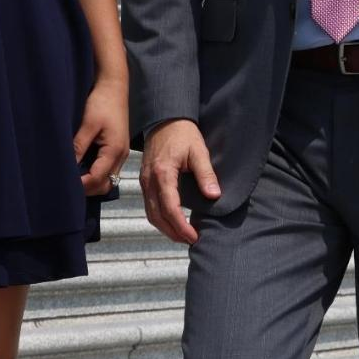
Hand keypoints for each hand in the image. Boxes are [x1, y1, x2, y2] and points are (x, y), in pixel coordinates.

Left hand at [74, 75, 130, 195]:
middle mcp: (121, 156)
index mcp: (115, 151)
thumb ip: (79, 146)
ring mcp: (120, 152)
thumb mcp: (88, 123)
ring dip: (91, 182)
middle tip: (67, 184)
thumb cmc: (102, 101)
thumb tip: (67, 165)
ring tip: (73, 178)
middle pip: (105, 184)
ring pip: (107, 178)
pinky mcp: (117, 148)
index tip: (64, 185)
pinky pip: (107, 169)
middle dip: (88, 188)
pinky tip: (82, 168)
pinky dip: (95, 173)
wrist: (113, 85)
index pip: (98, 179)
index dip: (81, 185)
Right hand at [140, 118, 219, 245]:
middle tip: (191, 240)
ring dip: (165, 228)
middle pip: (157, 216)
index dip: (181, 226)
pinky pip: (149, 205)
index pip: (170, 208)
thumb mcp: (198, 151)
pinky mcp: (145, 180)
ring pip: (150, 213)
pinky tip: (172, 220)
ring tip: (183, 235)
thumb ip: (205, 174)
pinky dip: (159, 218)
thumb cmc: (182, 133)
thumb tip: (214, 195)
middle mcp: (149, 180)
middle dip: (173, 232)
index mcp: (163, 173)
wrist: (165, 118)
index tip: (194, 236)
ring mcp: (144, 181)